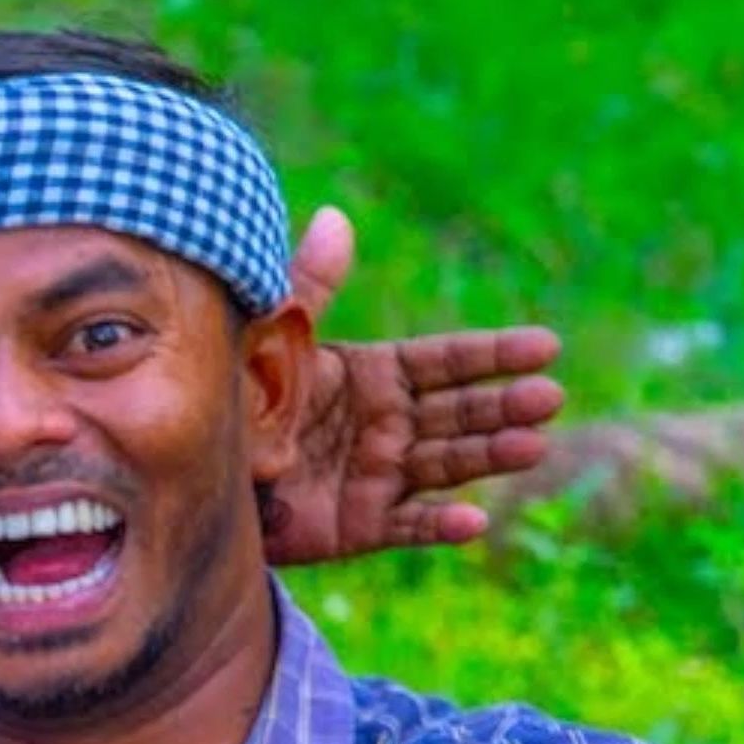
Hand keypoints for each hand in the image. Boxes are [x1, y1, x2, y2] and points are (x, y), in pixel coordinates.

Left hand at [264, 206, 565, 563]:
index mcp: (373, 376)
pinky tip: (474, 522)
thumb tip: (335, 217)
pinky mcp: (360, 524)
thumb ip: (308, 288)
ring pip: (447, 464)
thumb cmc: (234, 397)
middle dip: (504, 404)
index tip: (545, 346)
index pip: (445, 361)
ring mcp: (378, 474)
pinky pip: (408, 526)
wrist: (194, 472)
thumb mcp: (271, 340)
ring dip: (490, 455)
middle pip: (459, 411)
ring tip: (532, 446)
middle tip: (549, 398)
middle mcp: (387, 424)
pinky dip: (440, 526)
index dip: (493, 355)